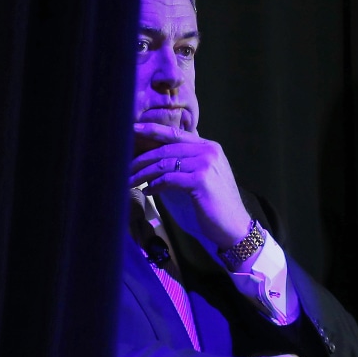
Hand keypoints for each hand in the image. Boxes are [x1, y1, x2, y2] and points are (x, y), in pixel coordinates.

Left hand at [129, 122, 250, 248]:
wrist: (233, 227)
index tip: (132, 128)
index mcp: (208, 147)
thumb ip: (182, 165)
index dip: (153, 130)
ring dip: (143, 174)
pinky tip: (147, 191)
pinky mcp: (201, 179)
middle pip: (166, 148)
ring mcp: (206, 163)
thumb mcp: (198, 178)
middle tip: (124, 167)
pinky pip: (169, 179)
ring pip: (165, 163)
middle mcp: (208, 150)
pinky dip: (155, 185)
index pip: (176, 134)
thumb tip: (154, 161)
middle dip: (142, 158)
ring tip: (130, 182)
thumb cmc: (212, 205)